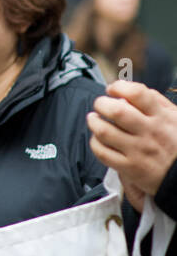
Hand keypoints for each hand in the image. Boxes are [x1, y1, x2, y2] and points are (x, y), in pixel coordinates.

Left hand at [88, 80, 176, 198]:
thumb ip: (158, 102)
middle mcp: (149, 132)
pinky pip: (103, 153)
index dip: (119, 87)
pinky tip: (98, 139)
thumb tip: (133, 91)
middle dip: (102, 103)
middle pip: (116, 111)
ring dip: (94, 122)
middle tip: (100, 104)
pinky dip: (95, 143)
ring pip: (105, 131)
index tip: (113, 89)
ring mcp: (138, 150)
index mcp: (161, 117)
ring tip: (94, 119)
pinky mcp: (130, 168)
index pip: (137, 94)